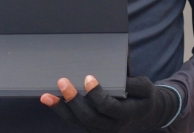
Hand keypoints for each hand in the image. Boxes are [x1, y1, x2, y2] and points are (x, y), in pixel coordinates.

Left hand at [41, 75, 179, 132]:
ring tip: (46, 96)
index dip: (96, 94)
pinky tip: (51, 100)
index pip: (107, 107)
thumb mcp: (146, 87)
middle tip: (62, 82)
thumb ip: (134, 81)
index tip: (89, 77)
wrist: (145, 115)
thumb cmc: (143, 97)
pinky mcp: (92, 127)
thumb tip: (121, 67)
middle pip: (88, 116)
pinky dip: (62, 111)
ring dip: (61, 108)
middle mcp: (111, 125)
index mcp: (126, 114)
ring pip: (78, 121)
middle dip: (73, 99)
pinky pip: (75, 121)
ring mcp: (100, 129)